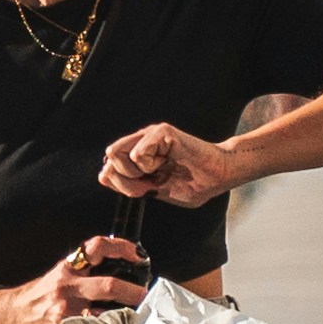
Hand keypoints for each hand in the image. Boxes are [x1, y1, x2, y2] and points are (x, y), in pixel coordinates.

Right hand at [0, 237, 149, 323]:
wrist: (12, 316)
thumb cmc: (40, 296)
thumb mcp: (60, 274)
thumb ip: (85, 271)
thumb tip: (121, 268)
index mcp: (68, 268)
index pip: (97, 247)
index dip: (120, 247)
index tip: (137, 255)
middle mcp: (68, 287)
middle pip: (108, 285)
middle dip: (133, 292)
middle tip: (145, 296)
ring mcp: (67, 311)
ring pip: (105, 314)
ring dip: (125, 318)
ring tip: (135, 320)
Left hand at [102, 123, 235, 205]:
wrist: (218, 176)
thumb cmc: (192, 184)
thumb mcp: (154, 191)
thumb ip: (129, 185)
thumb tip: (104, 175)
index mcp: (137, 156)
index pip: (108, 169)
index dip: (120, 184)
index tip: (143, 189)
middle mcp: (140, 141)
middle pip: (109, 159)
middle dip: (126, 178)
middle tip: (151, 179)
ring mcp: (150, 134)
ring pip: (118, 155)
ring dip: (138, 171)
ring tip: (161, 168)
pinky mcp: (161, 132)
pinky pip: (138, 153)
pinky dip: (150, 164)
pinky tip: (168, 161)